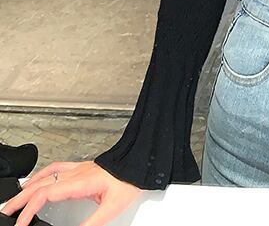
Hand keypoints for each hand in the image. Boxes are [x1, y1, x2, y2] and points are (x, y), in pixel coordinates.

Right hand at [0, 160, 142, 225]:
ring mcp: (79, 168)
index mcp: (81, 181)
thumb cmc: (130, 181)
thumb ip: (91, 224)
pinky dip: (42, 175)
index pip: (46, 194)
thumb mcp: (112, 208)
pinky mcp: (83, 168)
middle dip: (19, 200)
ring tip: (13, 201)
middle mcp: (77, 173)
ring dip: (27, 188)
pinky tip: (35, 181)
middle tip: (5, 213)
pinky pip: (57, 168)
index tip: (21, 224)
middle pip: (40, 184)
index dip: (29, 209)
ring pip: (46, 176)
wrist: (141, 162)